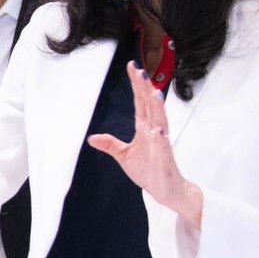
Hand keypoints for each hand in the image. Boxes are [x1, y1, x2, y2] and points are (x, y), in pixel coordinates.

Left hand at [88, 61, 203, 227]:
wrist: (166, 190)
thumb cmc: (149, 170)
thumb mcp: (124, 156)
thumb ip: (110, 145)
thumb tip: (92, 138)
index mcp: (145, 129)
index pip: (140, 103)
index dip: (137, 86)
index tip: (133, 67)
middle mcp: (155, 132)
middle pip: (150, 106)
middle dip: (145, 89)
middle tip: (140, 71)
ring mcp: (161, 145)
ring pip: (160, 122)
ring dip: (157, 108)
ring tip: (154, 92)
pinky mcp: (165, 160)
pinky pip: (163, 148)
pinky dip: (161, 139)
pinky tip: (158, 130)